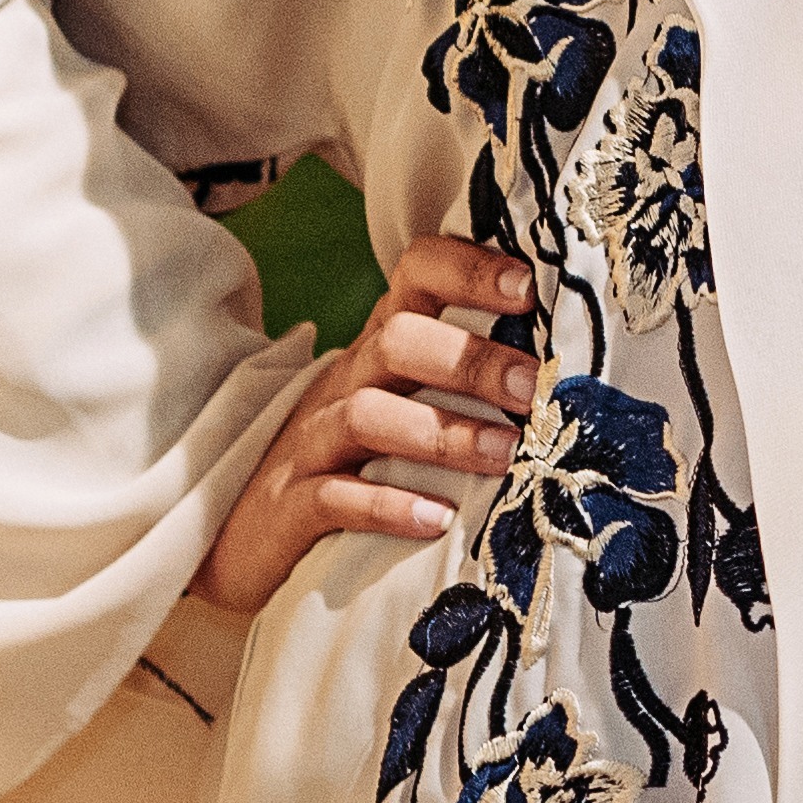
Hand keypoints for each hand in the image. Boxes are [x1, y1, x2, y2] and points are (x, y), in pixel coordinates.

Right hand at [192, 234, 545, 608]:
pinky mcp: (293, 506)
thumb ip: (459, 380)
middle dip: (470, 359)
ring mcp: (313, 442)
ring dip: (443, 432)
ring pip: (368, 415)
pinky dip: (388, 506)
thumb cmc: (347, 460)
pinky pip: (335, 498)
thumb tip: (564, 369)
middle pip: (397, 340)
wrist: (238, 533)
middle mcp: (345, 382)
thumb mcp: (398, 403)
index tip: (526, 287)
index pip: (415, 275)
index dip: (467, 270)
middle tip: (531, 389)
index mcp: (378, 349)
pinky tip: (438, 520)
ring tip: (505, 456)